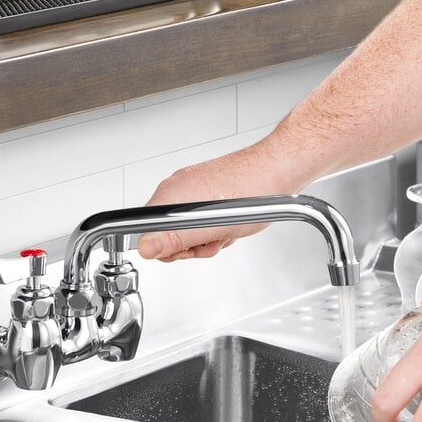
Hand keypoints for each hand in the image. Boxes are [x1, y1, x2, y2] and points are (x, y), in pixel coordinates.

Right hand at [138, 138, 300, 261]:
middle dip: (190, 244)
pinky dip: (214, 226)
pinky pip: (200, 216)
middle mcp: (177, 187)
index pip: (149, 233)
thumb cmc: (251, 192)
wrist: (276, 171)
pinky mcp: (206, 188)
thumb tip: (146, 248)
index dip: (169, 249)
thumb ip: (174, 239)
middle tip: (210, 241)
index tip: (189, 250)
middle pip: (167, 231)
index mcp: (171, 195)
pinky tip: (229, 226)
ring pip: (186, 226)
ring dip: (205, 237)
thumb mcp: (210, 228)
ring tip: (224, 233)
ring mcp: (192, 186)